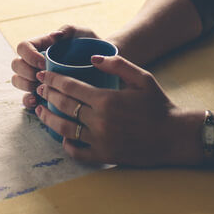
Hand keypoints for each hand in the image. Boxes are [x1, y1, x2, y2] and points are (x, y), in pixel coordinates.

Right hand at [10, 25, 98, 110]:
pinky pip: (26, 99)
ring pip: (17, 81)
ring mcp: (36, 78)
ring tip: (39, 89)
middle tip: (41, 76)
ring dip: (25, 85)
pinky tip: (37, 101)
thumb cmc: (92, 47)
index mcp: (40, 46)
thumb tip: (56, 35)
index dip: (28, 55)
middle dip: (25, 71)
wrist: (103, 67)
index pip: (23, 47)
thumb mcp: (83, 34)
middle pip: (16, 64)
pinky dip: (27, 101)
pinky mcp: (41, 94)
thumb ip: (70, 30)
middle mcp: (34, 61)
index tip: (43, 62)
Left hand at [34, 54, 197, 167]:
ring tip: (40, 111)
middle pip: (63, 105)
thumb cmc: (159, 105)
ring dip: (48, 119)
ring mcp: (100, 140)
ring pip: (64, 129)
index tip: (44, 75)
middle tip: (39, 89)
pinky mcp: (104, 155)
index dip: (52, 80)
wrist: (174, 136)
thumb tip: (92, 58)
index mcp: (106, 99)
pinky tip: (62, 136)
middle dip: (47, 95)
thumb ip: (118, 64)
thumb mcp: (142, 78)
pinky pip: (77, 152)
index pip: (69, 87)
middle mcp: (99, 120)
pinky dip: (66, 144)